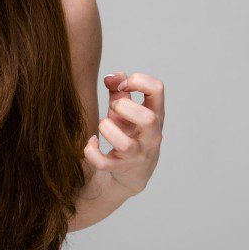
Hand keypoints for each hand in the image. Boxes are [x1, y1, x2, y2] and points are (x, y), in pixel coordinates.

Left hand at [83, 71, 164, 198]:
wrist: (131, 173)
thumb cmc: (129, 133)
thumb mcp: (127, 110)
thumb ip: (120, 90)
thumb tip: (111, 76)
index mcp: (155, 115)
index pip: (157, 89)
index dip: (138, 80)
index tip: (123, 85)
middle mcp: (151, 136)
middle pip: (148, 119)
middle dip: (124, 107)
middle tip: (115, 108)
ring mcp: (138, 154)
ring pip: (125, 144)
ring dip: (107, 129)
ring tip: (103, 125)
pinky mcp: (121, 169)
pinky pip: (104, 163)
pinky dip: (92, 151)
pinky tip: (91, 142)